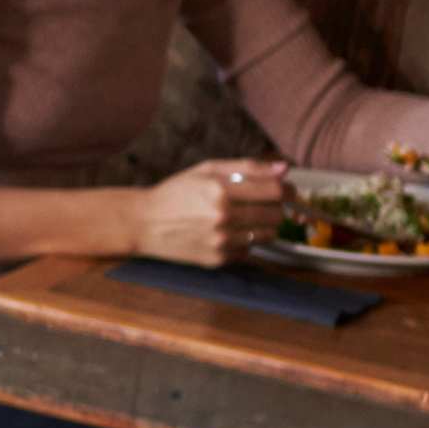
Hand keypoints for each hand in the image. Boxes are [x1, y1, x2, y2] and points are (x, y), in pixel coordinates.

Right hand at [126, 158, 286, 266]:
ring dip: (262, 225)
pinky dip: (243, 241)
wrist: (142, 223)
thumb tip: (284, 168)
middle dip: (273, 206)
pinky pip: (249, 250)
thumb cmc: (175, 192)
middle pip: (277, 214)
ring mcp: (221, 241)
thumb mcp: (207, 170)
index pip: (275, 191)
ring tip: (242, 217)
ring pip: (268, 234)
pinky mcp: (218, 259)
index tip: (284, 189)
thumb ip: (248, 167)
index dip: (286, 188)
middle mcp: (223, 217)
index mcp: (220, 190)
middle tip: (258, 202)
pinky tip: (224, 233)